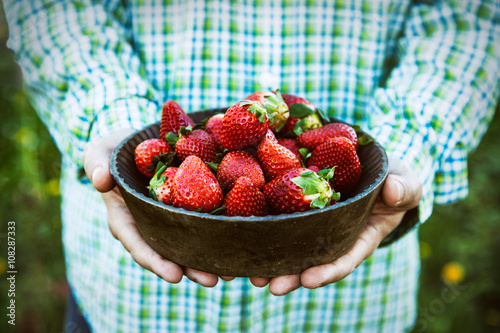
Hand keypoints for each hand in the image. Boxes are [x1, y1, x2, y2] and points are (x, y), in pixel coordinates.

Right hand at [83, 129, 232, 285]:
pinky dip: (217, 231)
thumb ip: (96, 165)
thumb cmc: (112, 150)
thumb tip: (100, 181)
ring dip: (209, 258)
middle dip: (190, 268)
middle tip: (212, 280)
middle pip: (169, 253)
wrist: (134, 142)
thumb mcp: (99, 152)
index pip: (139, 245)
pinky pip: (201, 221)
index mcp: (126, 219)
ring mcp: (169, 217)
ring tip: (231, 270)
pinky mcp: (186, 205)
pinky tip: (237, 238)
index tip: (175, 275)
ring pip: (189, 243)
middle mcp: (149, 224)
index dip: (156, 262)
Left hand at [250, 156, 421, 294]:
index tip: (309, 280)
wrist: (371, 165)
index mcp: (360, 236)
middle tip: (271, 286)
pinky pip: (282, 219)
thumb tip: (393, 191)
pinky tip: (247, 236)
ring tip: (252, 275)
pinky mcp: (300, 206)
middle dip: (291, 276)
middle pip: (312, 261)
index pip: (344, 258)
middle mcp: (334, 235)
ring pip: (292, 247)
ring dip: (273, 262)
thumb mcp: (405, 181)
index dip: (328, 271)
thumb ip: (404, 188)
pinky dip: (266, 230)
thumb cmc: (392, 178)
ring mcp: (315, 223)